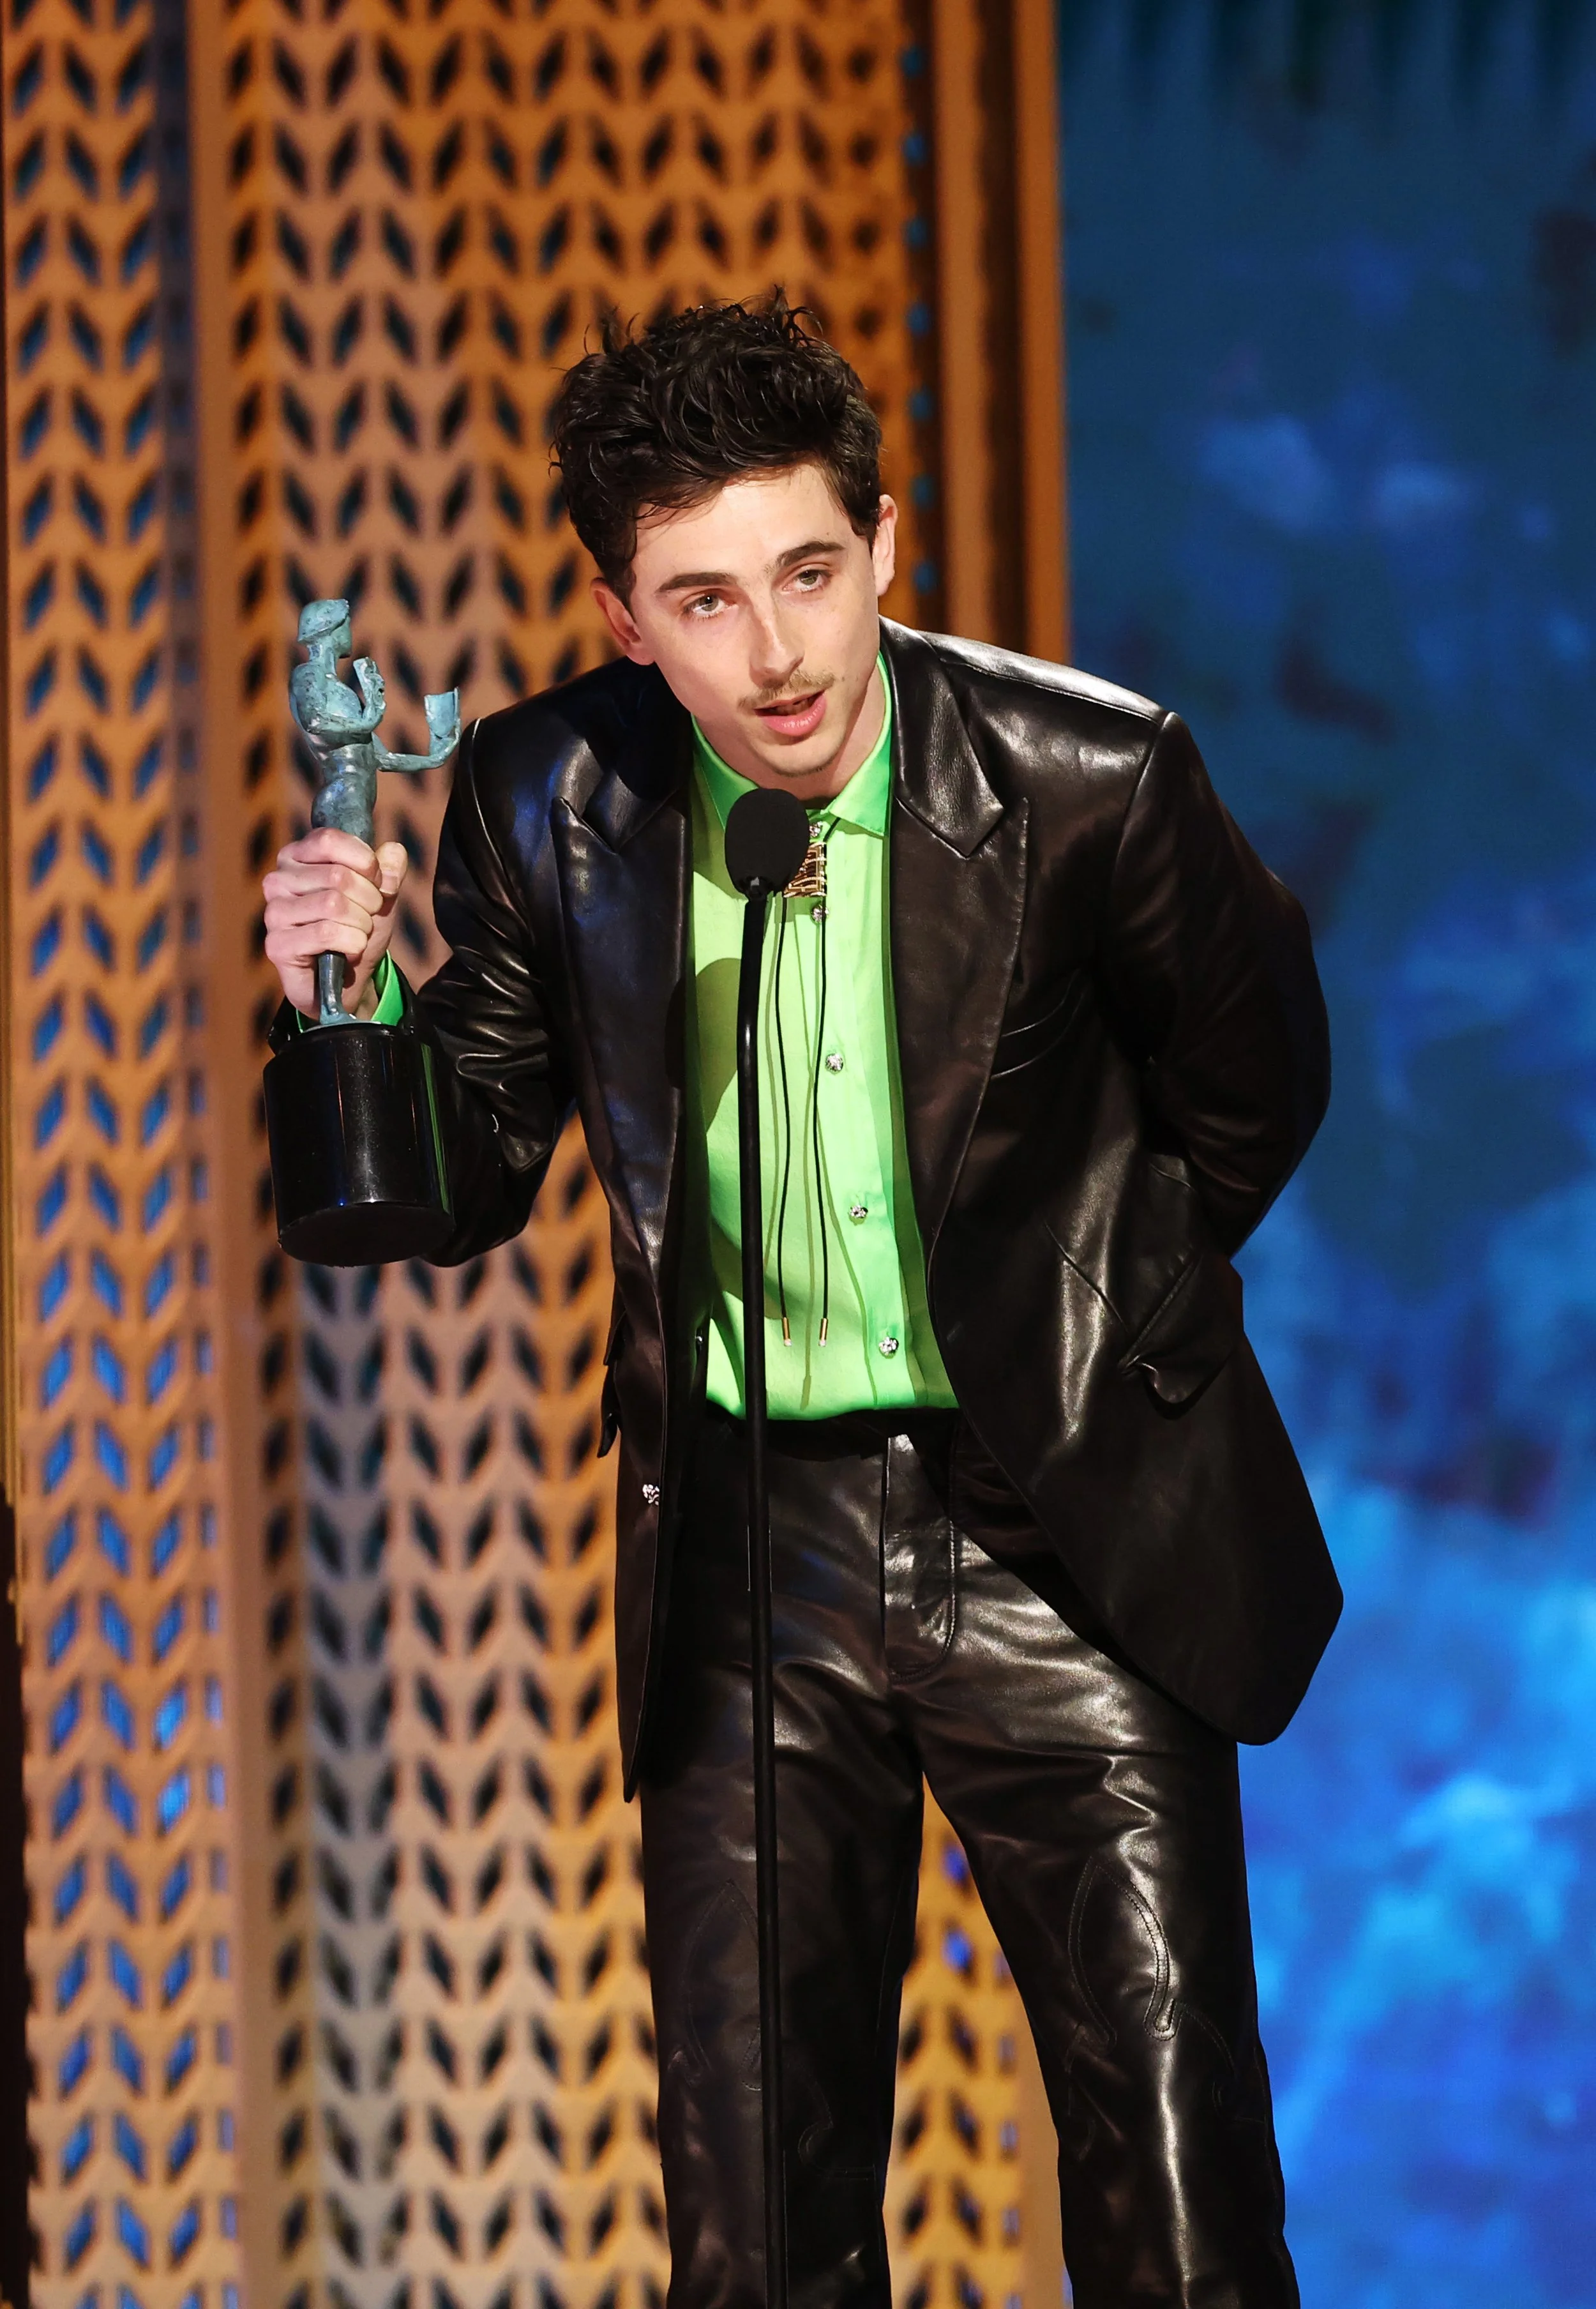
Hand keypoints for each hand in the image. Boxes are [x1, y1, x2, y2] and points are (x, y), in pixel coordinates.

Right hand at [263, 828, 408, 1018]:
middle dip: (369, 900)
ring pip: (333, 904)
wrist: (347, 982)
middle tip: (369, 917)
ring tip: (358, 934)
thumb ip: (389, 871)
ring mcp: (274, 913)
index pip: (328, 840)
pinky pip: (326, 933)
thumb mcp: (380, 897)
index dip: (365, 862)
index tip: (378, 882)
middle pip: (337, 876)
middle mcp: (278, 880)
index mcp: (297, 857)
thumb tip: (394, 851)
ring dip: (361, 924)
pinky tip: (350, 951)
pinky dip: (353, 943)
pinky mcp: (276, 944)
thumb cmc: (357, 930)